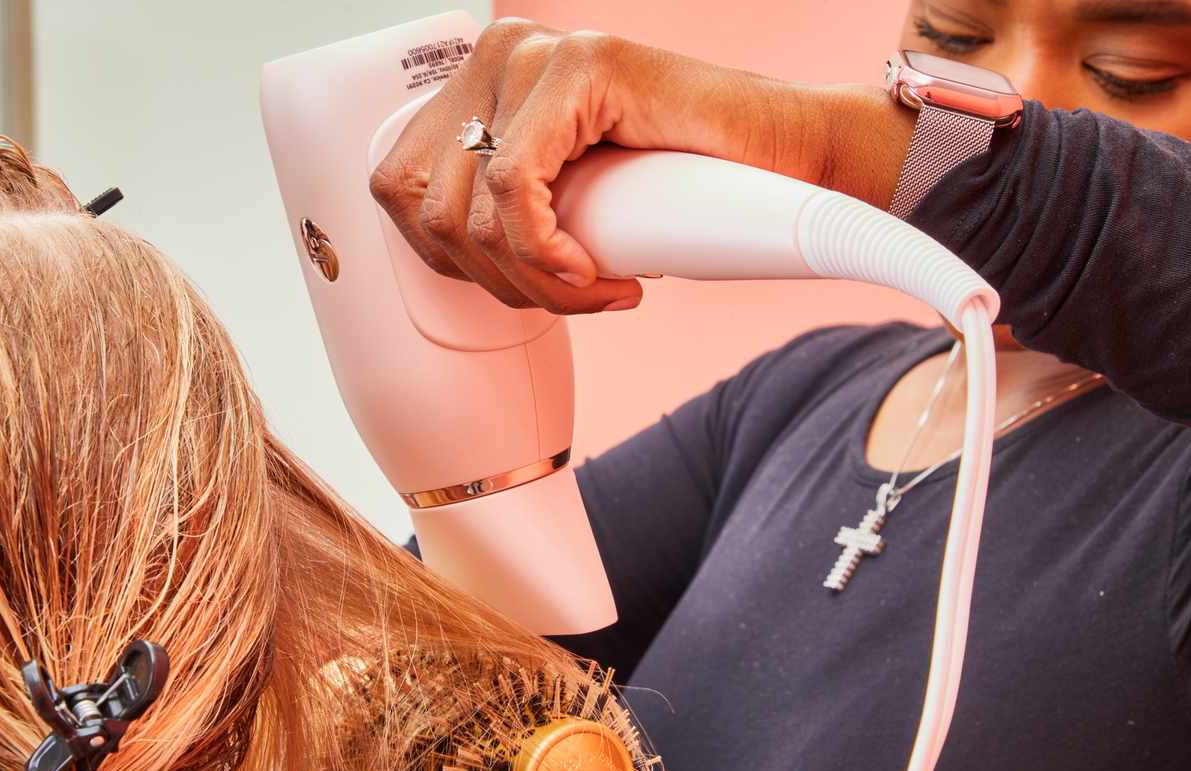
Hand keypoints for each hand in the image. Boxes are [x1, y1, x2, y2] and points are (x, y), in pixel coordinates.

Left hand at [369, 19, 906, 315]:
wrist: (792, 164)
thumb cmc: (688, 195)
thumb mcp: (566, 208)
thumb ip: (498, 214)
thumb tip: (440, 256)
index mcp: (482, 83)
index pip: (398, 187)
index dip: (448, 264)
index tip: (524, 291)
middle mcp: (498, 55)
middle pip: (423, 203)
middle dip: (494, 281)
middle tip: (574, 297)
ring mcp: (536, 53)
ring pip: (466, 206)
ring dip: (530, 281)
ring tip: (598, 290)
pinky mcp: (581, 67)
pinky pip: (513, 187)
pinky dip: (546, 254)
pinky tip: (598, 274)